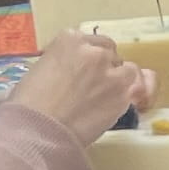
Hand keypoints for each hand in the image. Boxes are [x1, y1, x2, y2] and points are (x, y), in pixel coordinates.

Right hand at [4, 30, 150, 139]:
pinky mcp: (124, 94)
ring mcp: (111, 72)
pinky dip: (135, 94)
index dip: (86, 57)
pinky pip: (139, 88)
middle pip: (109, 53)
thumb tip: (70, 70)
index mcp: (69, 40)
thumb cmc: (29, 103)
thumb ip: (61, 62)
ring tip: (108, 96)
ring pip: (127, 69)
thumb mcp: (40, 69)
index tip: (80, 69)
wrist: (39, 129)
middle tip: (93, 85)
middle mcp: (94, 52)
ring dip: (120, 80)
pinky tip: (127, 103)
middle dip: (103, 66)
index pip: (88, 42)